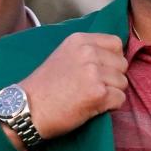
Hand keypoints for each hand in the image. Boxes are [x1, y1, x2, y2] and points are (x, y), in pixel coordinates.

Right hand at [8, 33, 126, 150]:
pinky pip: (120, 99)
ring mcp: (93, 72)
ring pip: (123, 83)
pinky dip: (110, 107)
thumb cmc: (44, 88)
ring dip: (112, 93)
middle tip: (93, 88)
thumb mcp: (63, 56)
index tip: (99, 71)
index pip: (115, 43)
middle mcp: (88, 52)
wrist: (27, 110)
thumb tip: (114, 56)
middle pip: (122, 64)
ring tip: (90, 98)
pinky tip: (92, 107)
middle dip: (113, 78)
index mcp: (79, 40)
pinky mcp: (98, 93)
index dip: (112, 60)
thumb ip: (87, 52)